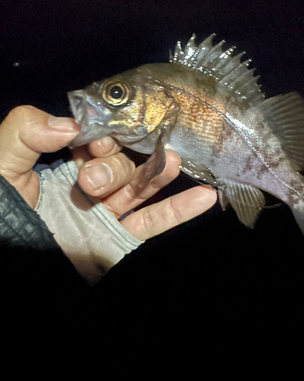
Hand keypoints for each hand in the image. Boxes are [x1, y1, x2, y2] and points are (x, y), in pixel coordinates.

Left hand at [0, 106, 216, 240]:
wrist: (13, 255)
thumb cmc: (1, 210)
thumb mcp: (2, 163)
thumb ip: (25, 131)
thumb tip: (70, 125)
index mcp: (63, 166)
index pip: (94, 142)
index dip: (100, 138)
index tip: (94, 140)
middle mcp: (90, 186)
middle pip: (120, 164)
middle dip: (115, 166)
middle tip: (94, 180)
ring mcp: (107, 213)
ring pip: (141, 189)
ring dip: (159, 173)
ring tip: (173, 160)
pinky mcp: (120, 239)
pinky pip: (154, 223)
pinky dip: (180, 211)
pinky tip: (205, 198)